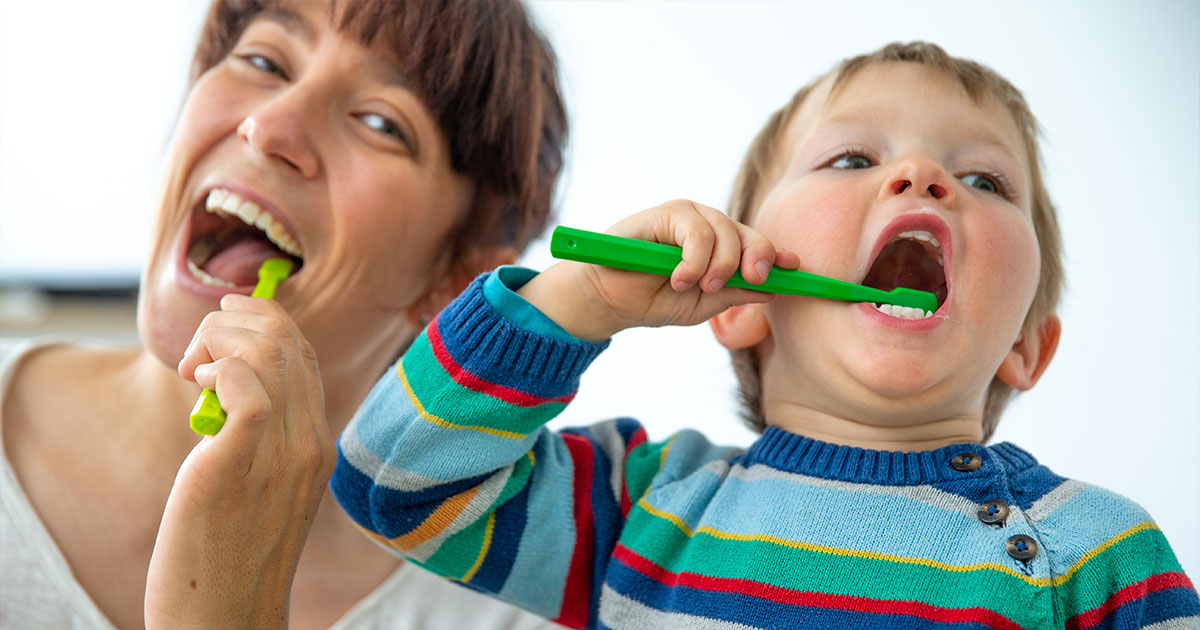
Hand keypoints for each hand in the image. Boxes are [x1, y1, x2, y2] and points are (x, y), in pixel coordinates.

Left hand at [145, 294, 332, 629]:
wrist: (227, 619)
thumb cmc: (230, 555)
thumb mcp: (260, 486)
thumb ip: (258, 439)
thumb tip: (223, 390)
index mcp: (317, 445)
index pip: (304, 352)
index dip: (263, 321)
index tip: (222, 326)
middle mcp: (309, 445)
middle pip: (289, 341)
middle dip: (234, 321)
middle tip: (196, 349)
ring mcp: (280, 458)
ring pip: (269, 353)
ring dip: (219, 339)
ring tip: (191, 368)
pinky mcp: (236, 470)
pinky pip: (247, 392)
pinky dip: (220, 368)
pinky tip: (195, 383)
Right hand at [520, 200, 799, 339]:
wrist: (608, 299)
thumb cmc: (652, 300)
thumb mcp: (702, 305)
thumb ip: (735, 293)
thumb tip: (774, 289)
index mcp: (722, 248)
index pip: (758, 247)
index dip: (779, 256)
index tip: (797, 269)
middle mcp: (709, 228)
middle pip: (750, 235)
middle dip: (756, 260)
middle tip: (752, 281)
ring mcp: (689, 218)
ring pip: (725, 231)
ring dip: (719, 264)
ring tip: (696, 286)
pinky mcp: (666, 213)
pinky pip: (696, 230)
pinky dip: (693, 258)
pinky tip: (679, 277)